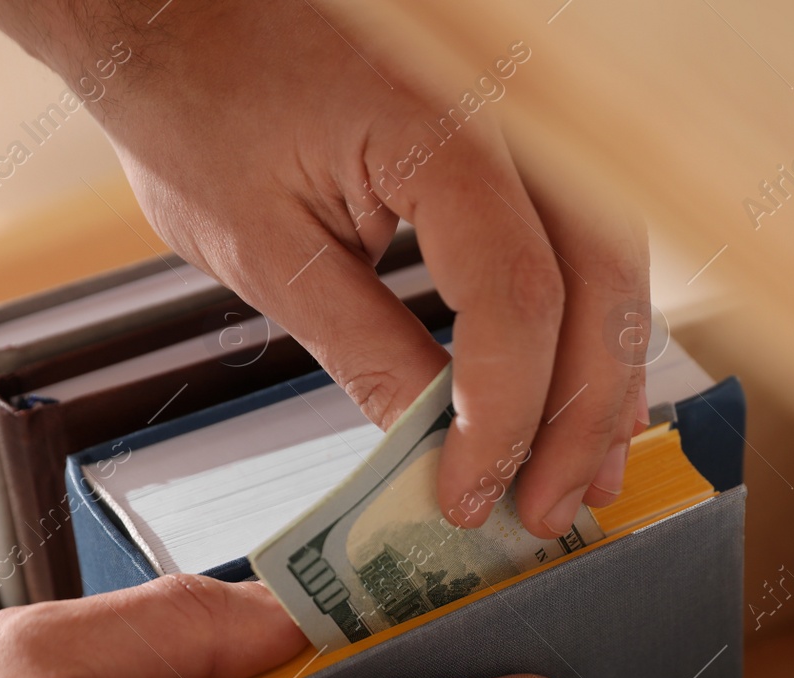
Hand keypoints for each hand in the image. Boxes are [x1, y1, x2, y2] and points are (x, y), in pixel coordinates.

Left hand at [0, 0, 650, 537]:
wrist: (181, 14)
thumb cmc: (200, 99)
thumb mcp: (269, 250)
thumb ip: (368, 348)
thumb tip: (432, 448)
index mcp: (444, 132)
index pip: (518, 299)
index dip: (507, 415)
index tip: (472, 494)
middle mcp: (511, 118)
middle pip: (600, 285)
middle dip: (581, 417)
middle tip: (549, 512)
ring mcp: (523, 125)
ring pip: (612, 266)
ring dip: (600, 380)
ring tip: (577, 477)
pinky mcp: (512, 147)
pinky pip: (577, 243)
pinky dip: (577, 328)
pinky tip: (567, 397)